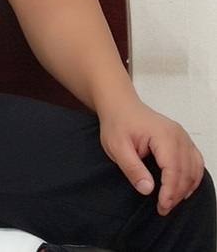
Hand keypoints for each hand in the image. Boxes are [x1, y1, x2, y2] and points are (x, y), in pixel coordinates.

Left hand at [99, 98, 203, 215]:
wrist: (119, 104)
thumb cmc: (117, 122)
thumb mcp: (116, 146)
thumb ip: (132, 168)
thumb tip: (148, 189)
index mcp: (163, 135)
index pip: (173, 169)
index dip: (170, 191)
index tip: (162, 206)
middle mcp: (177, 134)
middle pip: (186, 170)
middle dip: (177, 193)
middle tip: (163, 209)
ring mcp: (182, 135)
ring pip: (194, 167)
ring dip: (186, 188)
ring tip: (171, 202)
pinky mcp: (182, 139)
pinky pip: (195, 161)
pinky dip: (192, 177)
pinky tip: (184, 189)